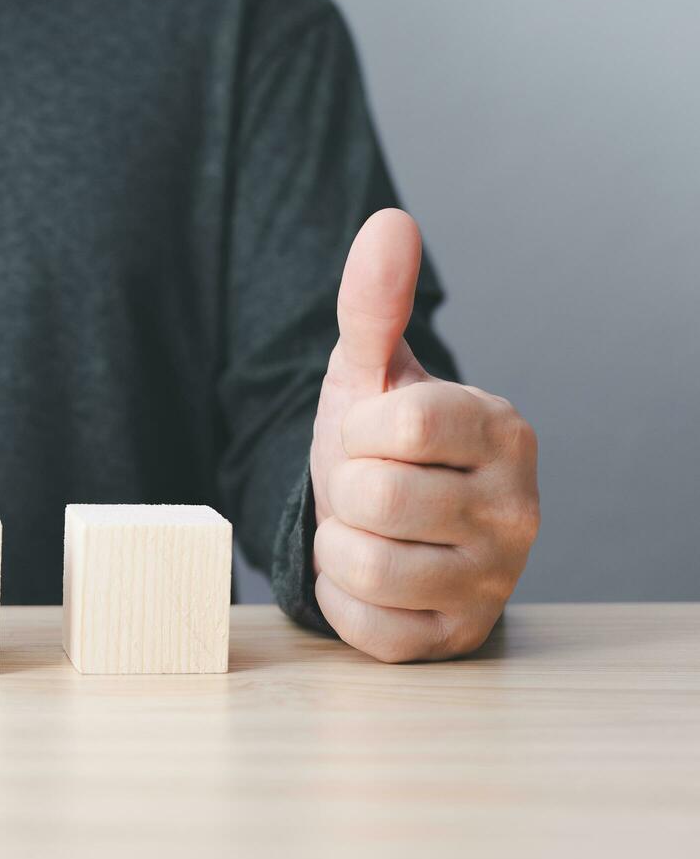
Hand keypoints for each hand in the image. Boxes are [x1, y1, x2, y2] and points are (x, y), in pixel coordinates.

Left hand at [309, 209, 538, 662]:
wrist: (386, 522)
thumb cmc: (383, 442)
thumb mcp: (371, 372)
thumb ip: (374, 302)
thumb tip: (389, 221)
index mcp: (502, 432)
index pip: (405, 426)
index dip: (359, 430)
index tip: (370, 434)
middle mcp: (519, 510)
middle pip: (377, 499)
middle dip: (345, 490)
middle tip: (367, 488)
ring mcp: (495, 581)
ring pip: (366, 567)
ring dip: (339, 544)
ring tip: (367, 529)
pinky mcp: (458, 637)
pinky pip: (366, 627)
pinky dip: (343, 599)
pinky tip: (368, 575)